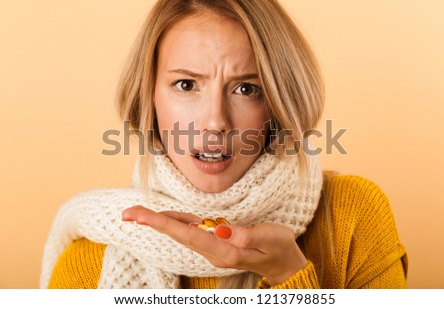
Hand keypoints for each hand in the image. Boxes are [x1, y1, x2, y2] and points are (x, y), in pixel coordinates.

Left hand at [122, 205, 307, 284]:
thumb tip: (220, 228)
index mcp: (223, 250)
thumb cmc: (278, 248)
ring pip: (182, 233)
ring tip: (138, 214)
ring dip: (160, 222)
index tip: (140, 217)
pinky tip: (166, 218)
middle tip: (127, 213)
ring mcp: (214, 248)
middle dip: (152, 222)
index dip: (162, 224)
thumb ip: (244, 235)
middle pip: (177, 234)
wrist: (284, 263)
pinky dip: (176, 223)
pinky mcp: (217, 242)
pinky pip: (192, 231)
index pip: (186, 235)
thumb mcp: (269, 238)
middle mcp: (213, 251)